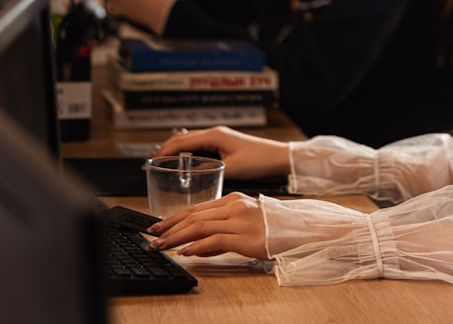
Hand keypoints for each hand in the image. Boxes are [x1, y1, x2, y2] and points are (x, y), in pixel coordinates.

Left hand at [147, 191, 266, 258]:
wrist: (301, 230)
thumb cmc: (275, 228)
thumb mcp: (245, 224)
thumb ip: (221, 233)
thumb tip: (197, 247)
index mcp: (233, 199)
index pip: (196, 208)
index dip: (173, 218)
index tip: (157, 227)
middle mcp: (234, 206)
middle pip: (193, 215)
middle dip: (169, 228)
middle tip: (152, 238)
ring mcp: (240, 220)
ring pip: (200, 226)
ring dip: (177, 237)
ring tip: (162, 246)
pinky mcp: (246, 236)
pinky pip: (215, 240)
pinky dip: (197, 246)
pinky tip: (186, 252)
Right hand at [155, 126, 289, 180]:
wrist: (278, 157)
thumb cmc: (259, 161)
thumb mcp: (232, 169)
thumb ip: (210, 171)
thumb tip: (191, 176)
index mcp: (214, 136)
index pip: (181, 141)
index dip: (164, 150)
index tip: (151, 160)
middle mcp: (215, 133)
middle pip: (183, 138)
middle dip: (166, 148)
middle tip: (152, 161)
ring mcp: (219, 136)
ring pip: (191, 140)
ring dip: (176, 148)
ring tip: (163, 160)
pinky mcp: (224, 142)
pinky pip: (200, 144)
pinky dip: (188, 150)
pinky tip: (185, 160)